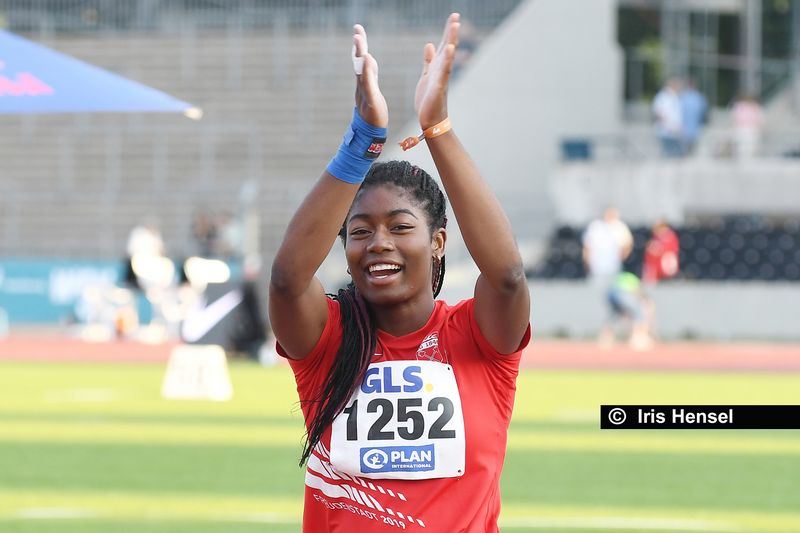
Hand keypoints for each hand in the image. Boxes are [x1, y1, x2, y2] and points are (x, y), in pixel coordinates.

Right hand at [353, 24, 387, 127]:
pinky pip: (368, 84)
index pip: (362, 59)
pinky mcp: (370, 99)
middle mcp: (362, 83)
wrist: (370, 131)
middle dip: (358, 45)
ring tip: (359, 39)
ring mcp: (365, 91)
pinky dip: (367, 72)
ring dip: (360, 54)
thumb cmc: (373, 112)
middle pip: (359, 62)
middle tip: (357, 30)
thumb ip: (370, 75)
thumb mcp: (372, 89)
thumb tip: (368, 59)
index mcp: (365, 80)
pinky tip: (368, 60)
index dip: (360, 44)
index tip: (358, 28)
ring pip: (362, 70)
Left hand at [415, 13, 459, 129]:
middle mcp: (442, 70)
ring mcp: (441, 77)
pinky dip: (446, 60)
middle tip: (456, 16)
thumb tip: (429, 45)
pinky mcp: (438, 86)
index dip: (448, 31)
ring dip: (451, 41)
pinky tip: (449, 49)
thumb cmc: (429, 99)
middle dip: (451, 32)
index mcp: (437, 66)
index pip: (443, 45)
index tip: (453, 17)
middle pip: (447, 47)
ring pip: (447, 56)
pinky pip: (443, 71)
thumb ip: (428, 61)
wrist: (430, 119)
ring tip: (455, 26)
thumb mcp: (426, 75)